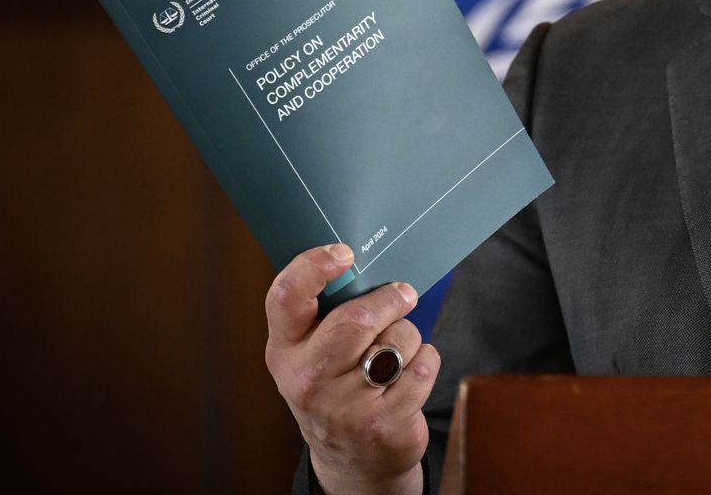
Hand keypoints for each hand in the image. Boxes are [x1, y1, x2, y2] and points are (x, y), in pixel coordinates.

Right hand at [265, 244, 438, 494]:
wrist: (351, 457)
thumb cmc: (335, 384)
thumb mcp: (312, 351)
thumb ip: (327, 311)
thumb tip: (366, 260)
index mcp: (285, 350)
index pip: (286, 297)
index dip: (314, 266)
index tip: (344, 252)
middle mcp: (308, 378)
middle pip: (356, 319)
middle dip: (390, 300)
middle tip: (403, 294)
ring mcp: (344, 405)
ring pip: (397, 340)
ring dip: (408, 336)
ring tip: (395, 352)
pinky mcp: (382, 423)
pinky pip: (422, 366)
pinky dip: (426, 361)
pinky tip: (409, 374)